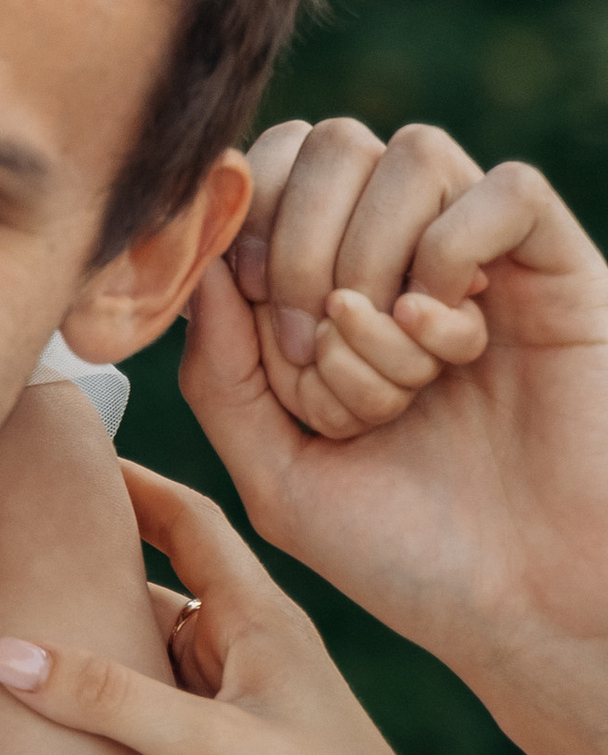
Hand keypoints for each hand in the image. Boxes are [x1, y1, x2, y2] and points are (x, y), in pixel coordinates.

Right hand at [0, 461, 523, 754]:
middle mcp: (250, 647)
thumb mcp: (215, 748)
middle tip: (11, 535)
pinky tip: (67, 703)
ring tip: (14, 615)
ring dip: (99, 633)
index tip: (60, 450)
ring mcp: (242, 700)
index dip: (126, 480)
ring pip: (154, 645)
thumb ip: (110, 701)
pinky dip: (113, 691)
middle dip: (92, 558)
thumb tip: (5, 652)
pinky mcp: (235, 751)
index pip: (186, 519)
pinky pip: (160, 700)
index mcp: (260, 618)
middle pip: (158, 580)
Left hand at [185, 124, 607, 754]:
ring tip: (395, 366)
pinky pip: (507, 188)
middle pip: (330, 141)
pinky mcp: (560, 270)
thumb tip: (194, 257)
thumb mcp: (278, 475)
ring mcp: (484, 257)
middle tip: (317, 347)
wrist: (530, 613)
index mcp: (333, 287)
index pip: (272, 164)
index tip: (253, 309)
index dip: (246, 218)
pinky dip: (457, 251)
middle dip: (300, 244)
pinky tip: (449, 338)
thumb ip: (220, 370)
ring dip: (377, 260)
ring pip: (411, 152)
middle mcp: (406, 256)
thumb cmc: (409, 555)